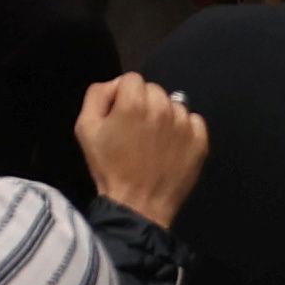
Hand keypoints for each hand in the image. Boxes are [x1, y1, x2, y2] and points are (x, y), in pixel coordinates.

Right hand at [77, 73, 209, 226]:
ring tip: (154, 140)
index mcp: (134, 102)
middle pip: (153, 90)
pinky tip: (171, 146)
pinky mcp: (200, 141)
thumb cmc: (108, 167)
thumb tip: (115, 86)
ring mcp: (184, 124)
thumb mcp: (85, 128)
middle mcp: (163, 107)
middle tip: (135, 129)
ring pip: (173, 104)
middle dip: (143, 103)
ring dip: (163, 116)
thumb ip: (97, 95)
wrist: (138, 206)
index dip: (122, 95)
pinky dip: (183, 129)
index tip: (119, 115)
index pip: (131, 79)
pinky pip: (193, 121)